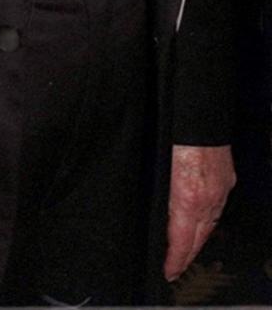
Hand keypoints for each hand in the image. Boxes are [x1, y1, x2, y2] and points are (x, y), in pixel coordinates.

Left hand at [164, 143, 235, 280]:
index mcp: (188, 196)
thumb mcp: (159, 166)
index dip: (175, 259)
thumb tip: (157, 213)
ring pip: (210, 225)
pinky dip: (207, 220)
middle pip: (199, 238)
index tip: (169, 271)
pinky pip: (217, 208)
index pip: (182, 239)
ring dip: (197, 239)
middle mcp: (208, 197)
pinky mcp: (226, 180)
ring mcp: (220, 189)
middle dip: (187, 256)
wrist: (201, 112)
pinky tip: (201, 222)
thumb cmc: (176, 133)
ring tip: (186, 250)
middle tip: (175, 267)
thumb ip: (161, 193)